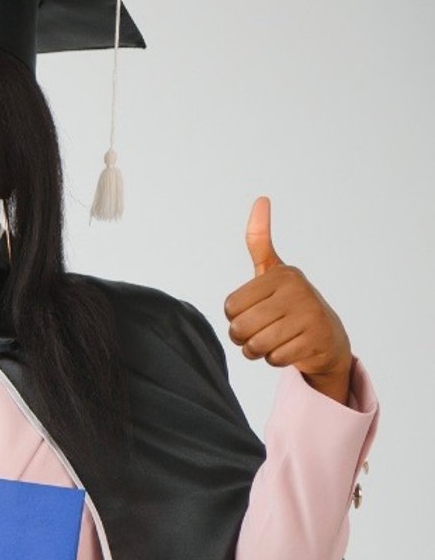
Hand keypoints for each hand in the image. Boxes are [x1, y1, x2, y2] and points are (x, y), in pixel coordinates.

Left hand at [223, 197, 353, 403]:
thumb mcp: (273, 271)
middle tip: (260, 332)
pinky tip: (289, 349)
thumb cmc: (290, 303)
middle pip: (239, 328)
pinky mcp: (316, 340)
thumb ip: (260, 241)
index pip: (230, 307)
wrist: (328, 337)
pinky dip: (275, 360)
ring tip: (272, 341)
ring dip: (257, 351)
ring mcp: (309, 315)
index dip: (235, 317)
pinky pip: (274, 359)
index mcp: (281, 275)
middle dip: (243, 337)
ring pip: (255, 346)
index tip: (253, 312)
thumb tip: (261, 199)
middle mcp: (297, 291)